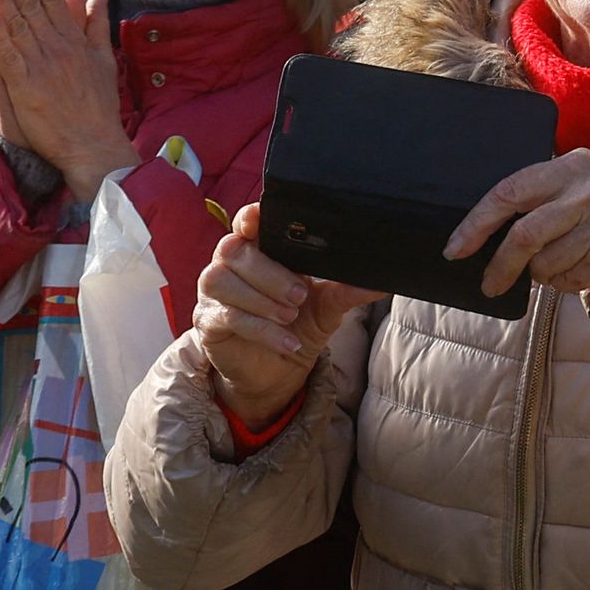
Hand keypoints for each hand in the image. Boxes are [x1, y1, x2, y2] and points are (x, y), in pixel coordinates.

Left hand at [0, 0, 130, 189]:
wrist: (95, 145)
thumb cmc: (100, 106)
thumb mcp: (104, 60)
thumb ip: (97, 25)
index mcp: (76, 40)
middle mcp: (60, 48)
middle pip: (33, 4)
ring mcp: (43, 67)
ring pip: (18, 25)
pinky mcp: (27, 88)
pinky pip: (10, 57)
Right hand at [191, 206, 378, 431]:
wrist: (278, 372)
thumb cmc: (299, 325)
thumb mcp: (327, 306)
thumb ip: (347, 290)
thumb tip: (381, 282)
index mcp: (258, 249)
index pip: (246, 221)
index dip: (251, 217)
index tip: (261, 219)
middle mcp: (229, 265)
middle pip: (234, 251)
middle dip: (269, 273)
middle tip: (299, 295)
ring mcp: (214, 293)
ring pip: (223, 281)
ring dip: (262, 300)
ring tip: (290, 317)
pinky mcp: (208, 322)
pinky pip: (228, 316)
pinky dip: (261, 329)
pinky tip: (287, 341)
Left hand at [442, 149, 589, 303]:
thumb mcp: (578, 180)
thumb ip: (539, 195)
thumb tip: (483, 234)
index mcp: (570, 167)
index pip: (509, 192)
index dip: (477, 223)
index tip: (456, 248)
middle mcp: (587, 194)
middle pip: (525, 236)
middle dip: (500, 266)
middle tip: (489, 284)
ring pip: (544, 265)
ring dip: (538, 274)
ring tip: (556, 262)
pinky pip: (567, 280)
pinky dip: (563, 281)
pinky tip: (581, 266)